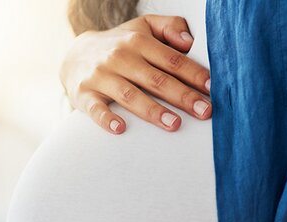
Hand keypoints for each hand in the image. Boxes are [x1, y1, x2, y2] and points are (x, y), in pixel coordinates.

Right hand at [60, 15, 211, 133]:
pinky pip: (96, 109)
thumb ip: (169, 27)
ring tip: (175, 124)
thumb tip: (190, 41)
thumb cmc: (120, 45)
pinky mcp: (84, 95)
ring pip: (130, 95)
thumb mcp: (143, 27)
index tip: (212, 88)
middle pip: (156, 79)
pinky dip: (107, 118)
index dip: (193, 73)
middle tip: (204, 111)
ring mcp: (101, 76)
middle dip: (182, 96)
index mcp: (138, 41)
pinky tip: (120, 129)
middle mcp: (120, 57)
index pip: (172, 59)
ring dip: (153, 111)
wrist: (74, 55)